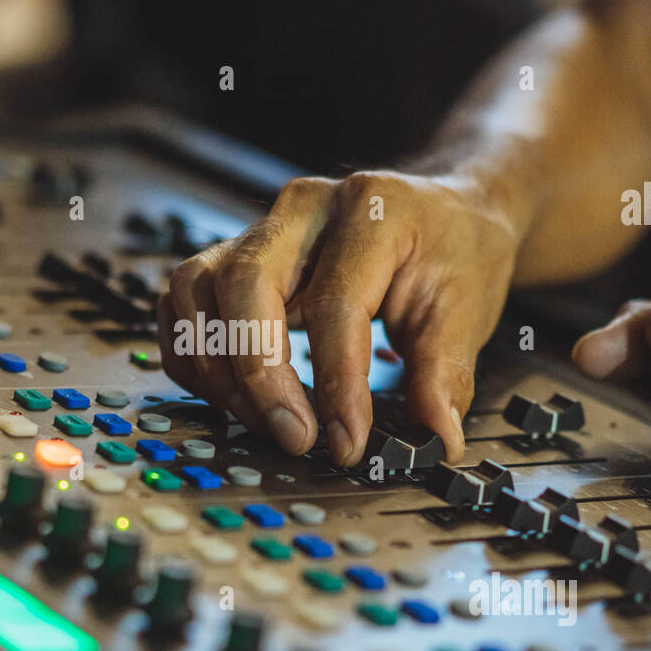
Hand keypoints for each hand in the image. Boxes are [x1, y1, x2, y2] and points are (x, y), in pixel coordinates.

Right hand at [157, 171, 519, 465]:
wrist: (440, 216)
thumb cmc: (451, 253)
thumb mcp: (467, 308)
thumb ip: (445, 375)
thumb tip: (436, 439)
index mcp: (370, 209)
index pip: (335, 302)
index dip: (336, 382)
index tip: (346, 441)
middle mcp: (304, 209)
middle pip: (245, 283)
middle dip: (260, 374)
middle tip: (293, 436)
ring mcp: (260, 229)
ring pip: (197, 288)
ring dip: (219, 368)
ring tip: (263, 420)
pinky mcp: (233, 256)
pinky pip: (183, 303)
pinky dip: (194, 355)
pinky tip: (232, 395)